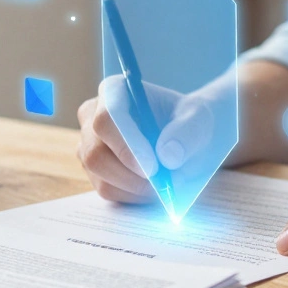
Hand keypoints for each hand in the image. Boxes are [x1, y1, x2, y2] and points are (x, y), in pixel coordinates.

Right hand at [76, 76, 213, 202]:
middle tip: (163, 185)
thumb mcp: (199, 119)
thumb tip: (168, 156)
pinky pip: (108, 190)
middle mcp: (92, 116)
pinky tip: (155, 187)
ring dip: (136, 188)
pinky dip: (134, 196)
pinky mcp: (95, 171)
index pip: (107, 119)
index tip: (153, 168)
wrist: (185, 136)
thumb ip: (187, 132)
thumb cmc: (187, 120)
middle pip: (95, 153)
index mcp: (114, 91)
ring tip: (166, 184)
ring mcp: (89, 145)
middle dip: (131, 175)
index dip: (126, 146)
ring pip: (101, 177)